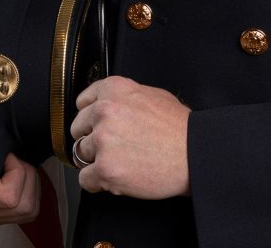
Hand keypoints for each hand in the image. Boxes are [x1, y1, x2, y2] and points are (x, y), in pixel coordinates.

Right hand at [0, 107, 40, 224]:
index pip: (8, 197)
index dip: (15, 170)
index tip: (6, 154)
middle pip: (20, 204)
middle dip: (23, 175)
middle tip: (12, 158)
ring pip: (27, 208)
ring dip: (28, 183)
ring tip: (15, 165)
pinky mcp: (2, 218)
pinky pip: (30, 210)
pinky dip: (30, 191)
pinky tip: (18, 177)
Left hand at [70, 77, 190, 197]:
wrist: (193, 153)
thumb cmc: (177, 127)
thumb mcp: (151, 94)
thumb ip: (123, 97)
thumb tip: (109, 105)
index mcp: (114, 89)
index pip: (83, 101)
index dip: (90, 115)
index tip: (94, 124)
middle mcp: (104, 111)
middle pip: (78, 128)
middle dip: (91, 138)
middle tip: (112, 145)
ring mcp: (102, 140)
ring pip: (80, 154)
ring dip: (96, 160)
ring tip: (120, 160)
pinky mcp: (104, 169)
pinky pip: (85, 179)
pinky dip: (97, 182)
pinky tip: (116, 176)